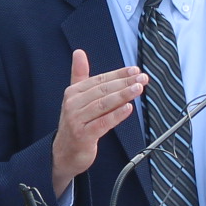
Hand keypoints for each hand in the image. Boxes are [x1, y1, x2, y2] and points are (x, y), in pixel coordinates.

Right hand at [50, 48, 148, 195]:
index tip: (135, 70)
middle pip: (103, 90)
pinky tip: (128, 108)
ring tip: (138, 89)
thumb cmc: (75, 124)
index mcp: (73, 92)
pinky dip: (116, 115)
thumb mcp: (75, 98)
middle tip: (142, 79)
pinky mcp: (83, 135)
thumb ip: (79, 75)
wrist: (64, 154)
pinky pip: (102, 122)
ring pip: (103, 104)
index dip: (118, 74)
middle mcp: (73, 104)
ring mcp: (77, 120)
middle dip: (125, 83)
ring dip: (123, 95)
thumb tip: (79, 52)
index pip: (99, 79)